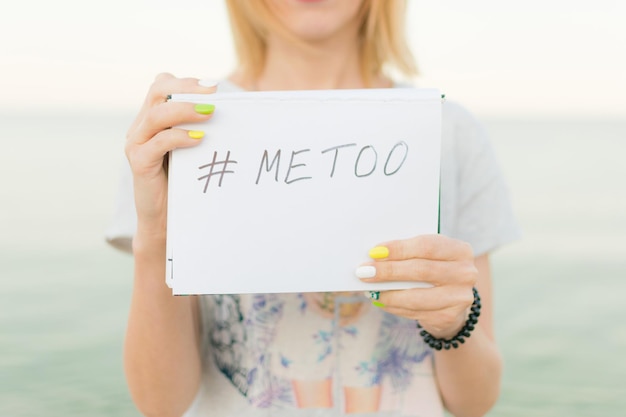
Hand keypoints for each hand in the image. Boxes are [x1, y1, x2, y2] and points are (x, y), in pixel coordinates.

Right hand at [125, 73, 216, 235]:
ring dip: (185, 110)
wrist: (163, 220)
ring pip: (156, 115)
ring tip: (209, 113)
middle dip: (186, 88)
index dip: (185, 82)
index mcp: (151, 120)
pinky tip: (199, 140)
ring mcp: (136, 144)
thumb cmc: (183, 183)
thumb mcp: (192, 151)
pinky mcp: (139, 163)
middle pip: (156, 91)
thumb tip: (229, 112)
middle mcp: (140, 128)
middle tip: (213, 94)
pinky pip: (158, 142)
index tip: (213, 87)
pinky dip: (179, 137)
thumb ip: (200, 129)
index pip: (161, 86)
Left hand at [357, 234, 477, 338]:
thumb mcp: (427, 256)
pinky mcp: (449, 317)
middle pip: (421, 270)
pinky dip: (394, 306)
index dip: (399, 248)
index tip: (375, 252)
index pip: (427, 246)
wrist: (452, 301)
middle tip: (364, 271)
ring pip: (417, 296)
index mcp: (460, 250)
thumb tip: (375, 255)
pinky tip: (381, 300)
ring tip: (369, 289)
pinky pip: (415, 312)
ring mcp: (460, 297)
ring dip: (388, 293)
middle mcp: (465, 273)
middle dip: (389, 270)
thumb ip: (408, 253)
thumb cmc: (432, 270)